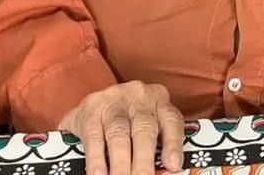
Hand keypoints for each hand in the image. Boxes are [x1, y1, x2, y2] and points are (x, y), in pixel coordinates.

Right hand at [59, 82, 184, 174]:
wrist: (91, 105)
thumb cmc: (128, 120)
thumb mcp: (147, 125)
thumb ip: (157, 145)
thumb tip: (165, 171)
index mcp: (159, 99)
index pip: (171, 120)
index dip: (173, 144)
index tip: (173, 165)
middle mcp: (138, 96)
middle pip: (144, 128)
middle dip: (144, 160)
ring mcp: (113, 101)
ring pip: (119, 133)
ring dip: (121, 164)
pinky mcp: (90, 111)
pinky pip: (94, 137)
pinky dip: (97, 161)